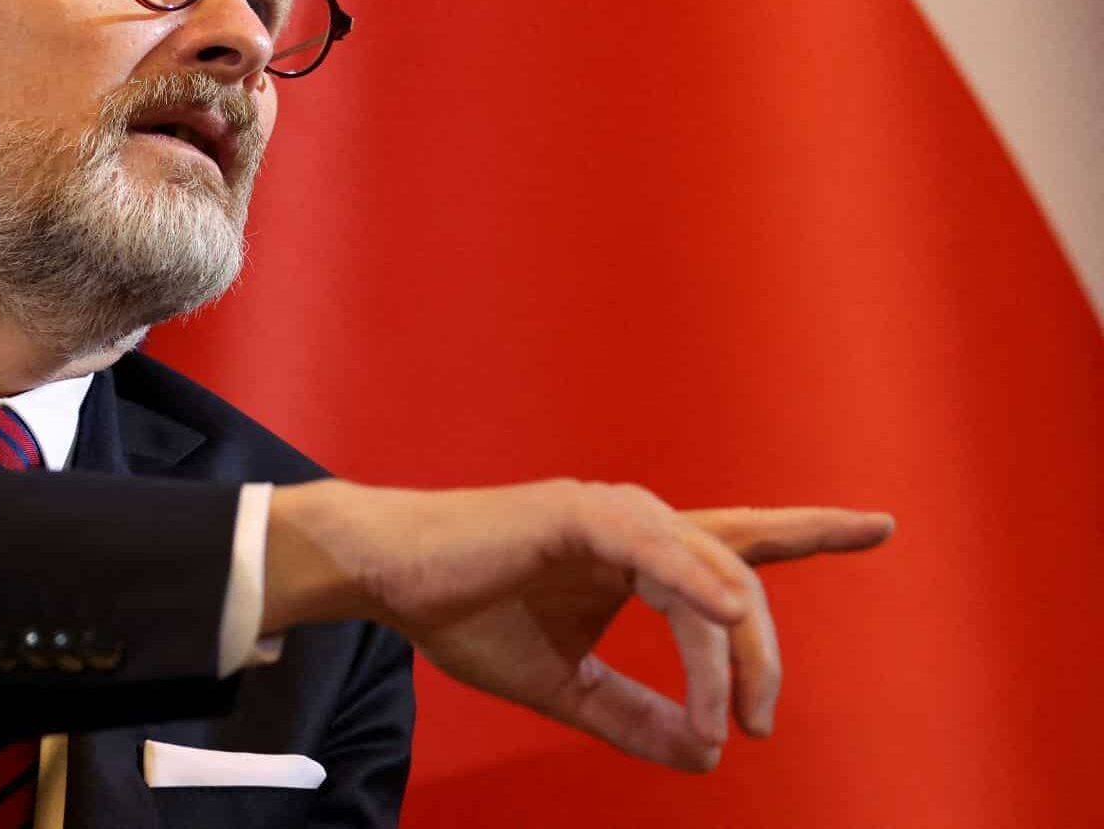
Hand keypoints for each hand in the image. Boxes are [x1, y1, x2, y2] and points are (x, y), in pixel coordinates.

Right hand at [263, 479, 892, 770]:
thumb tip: (706, 757)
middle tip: (762, 727)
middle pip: (739, 579)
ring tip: (734, 718)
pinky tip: (725, 617)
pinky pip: (658, 550)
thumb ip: (632, 717)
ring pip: (708, 578)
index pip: (739, 544)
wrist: (388, 577)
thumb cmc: (464, 616)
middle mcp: (636, 524)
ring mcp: (610, 514)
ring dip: (731, 653)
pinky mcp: (577, 515)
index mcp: (636, 556)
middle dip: (766, 657)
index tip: (880, 526)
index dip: (812, 532)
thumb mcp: (562, 687)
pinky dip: (697, 583)